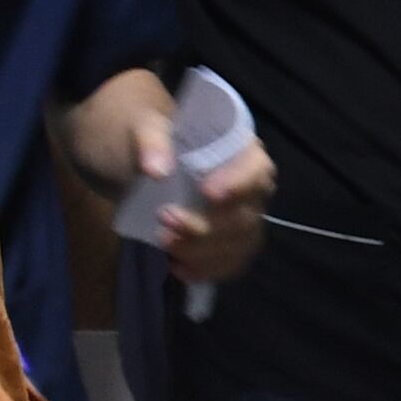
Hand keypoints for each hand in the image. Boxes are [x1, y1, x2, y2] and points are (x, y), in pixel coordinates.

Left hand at [136, 109, 270, 286]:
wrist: (143, 164)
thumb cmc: (152, 141)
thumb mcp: (144, 129)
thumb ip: (151, 142)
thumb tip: (157, 170)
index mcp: (242, 151)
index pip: (257, 169)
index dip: (238, 183)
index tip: (207, 193)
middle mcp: (252, 188)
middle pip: (247, 216)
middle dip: (208, 226)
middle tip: (165, 219)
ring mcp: (244, 218)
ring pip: (240, 245)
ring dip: (203, 252)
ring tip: (165, 243)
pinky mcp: (230, 243)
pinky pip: (230, 264)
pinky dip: (206, 270)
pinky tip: (177, 267)